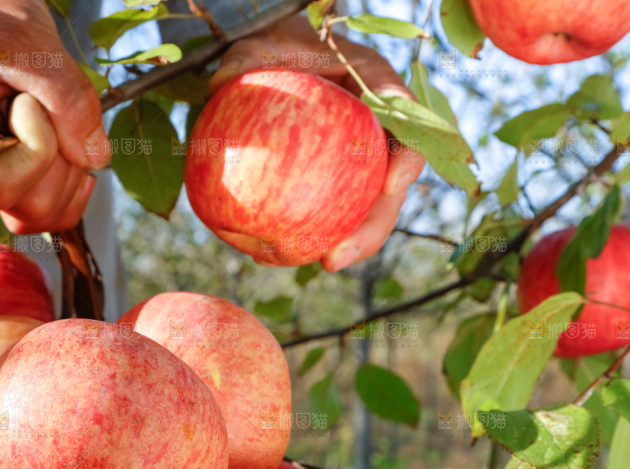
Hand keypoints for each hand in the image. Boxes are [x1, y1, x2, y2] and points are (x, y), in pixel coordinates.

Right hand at [0, 0, 106, 234]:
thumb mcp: (28, 39)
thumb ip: (68, 99)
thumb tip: (96, 159)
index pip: (2, 186)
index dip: (38, 151)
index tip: (31, 98)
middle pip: (28, 207)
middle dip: (60, 159)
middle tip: (47, 104)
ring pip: (41, 209)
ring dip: (67, 165)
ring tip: (49, 111)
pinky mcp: (5, 162)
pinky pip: (44, 195)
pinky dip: (69, 172)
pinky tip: (67, 134)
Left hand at [210, 15, 424, 271]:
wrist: (277, 57)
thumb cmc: (275, 43)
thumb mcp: (261, 42)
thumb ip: (247, 58)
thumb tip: (221, 86)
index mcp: (377, 88)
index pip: (408, 123)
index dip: (407, 158)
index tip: (392, 186)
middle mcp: (378, 128)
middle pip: (392, 184)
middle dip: (371, 228)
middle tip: (335, 258)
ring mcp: (362, 157)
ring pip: (368, 206)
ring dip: (350, 243)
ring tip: (319, 264)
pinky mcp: (341, 177)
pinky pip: (334, 209)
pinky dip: (316, 232)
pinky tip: (281, 255)